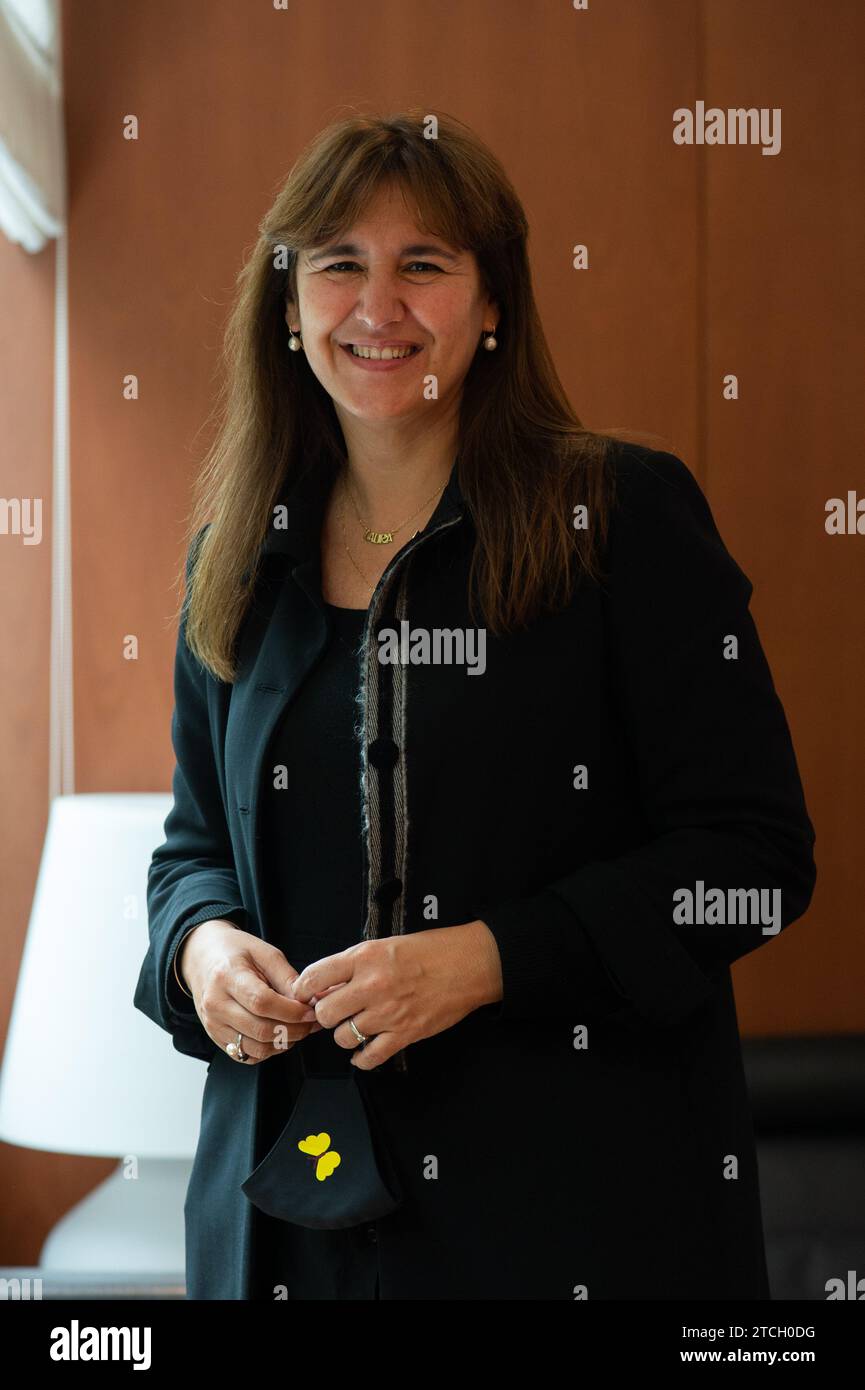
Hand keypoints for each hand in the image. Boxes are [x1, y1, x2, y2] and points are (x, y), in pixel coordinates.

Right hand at [179, 919, 322, 1062]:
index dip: (292, 1011)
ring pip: (256, 1048)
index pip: (262, 1002)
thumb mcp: (265, 952)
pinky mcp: (216, 1038)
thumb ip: (287, 978)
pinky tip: (279, 1034)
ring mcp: (213, 1025)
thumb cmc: (235, 952)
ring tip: (298, 1028)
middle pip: (260, 1030)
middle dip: (294, 1030)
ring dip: (284, 1043)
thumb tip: (309, 1002)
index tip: (311, 1010)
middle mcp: (215, 1004)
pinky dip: (269, 1050)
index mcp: (226, 976)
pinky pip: (247, 1055)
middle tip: (311, 1021)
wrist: (202, 959)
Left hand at [289, 921, 502, 1070]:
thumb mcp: (384, 945)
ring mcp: (389, 1013)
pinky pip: (369, 1058)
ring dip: (345, 1034)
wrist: (468, 965)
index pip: (315, 977)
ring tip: (356, 1026)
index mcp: (365, 957)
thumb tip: (323, 986)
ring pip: (343, 1038)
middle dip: (327, 1014)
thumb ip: (353, 964)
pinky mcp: (405, 1034)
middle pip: (325, 1013)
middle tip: (336, 1011)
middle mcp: (373, 985)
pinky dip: (362, 1058)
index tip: (304, 994)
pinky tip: (365, 1049)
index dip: (303, 989)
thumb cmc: (428, 951)